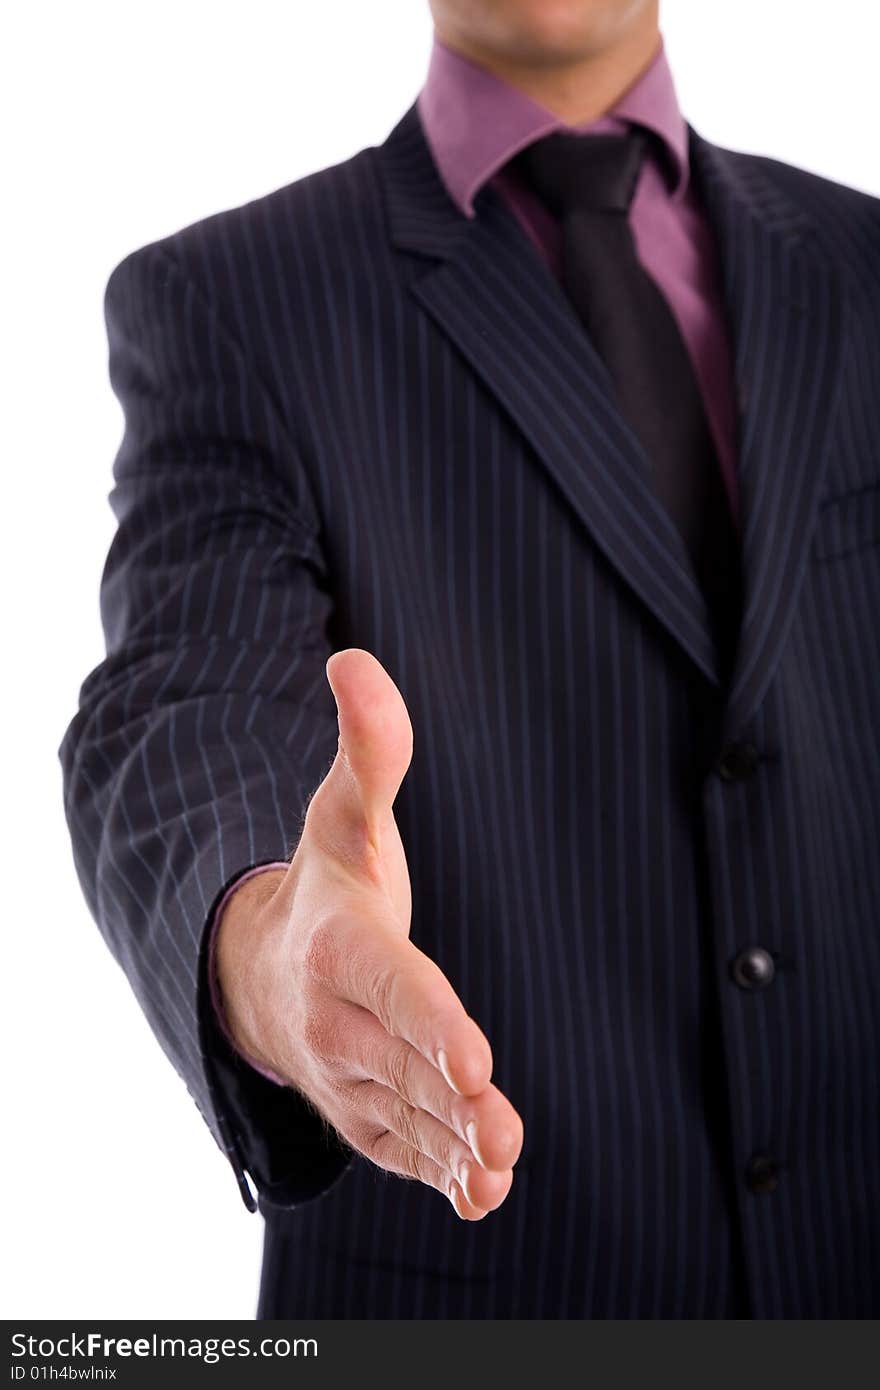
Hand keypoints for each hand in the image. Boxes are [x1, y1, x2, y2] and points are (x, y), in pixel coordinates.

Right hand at [215, 648, 523, 1218]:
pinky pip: (401, 1151)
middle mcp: (338, 1022)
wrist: (262, 971)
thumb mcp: (341, 816)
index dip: (432, 1024)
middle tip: (503, 1133)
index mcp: (341, 950)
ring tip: (501, 1168)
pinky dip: (438, 1175)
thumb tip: (356, 658)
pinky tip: (483, 1194)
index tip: (474, 1059)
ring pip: (409, 1118)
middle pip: (406, 1066)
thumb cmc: (322, 885)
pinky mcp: (367, 1114)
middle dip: (454, 1101)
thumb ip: (368, 751)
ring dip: (455, 1146)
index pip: (393, 988)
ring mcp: (350, 1077)